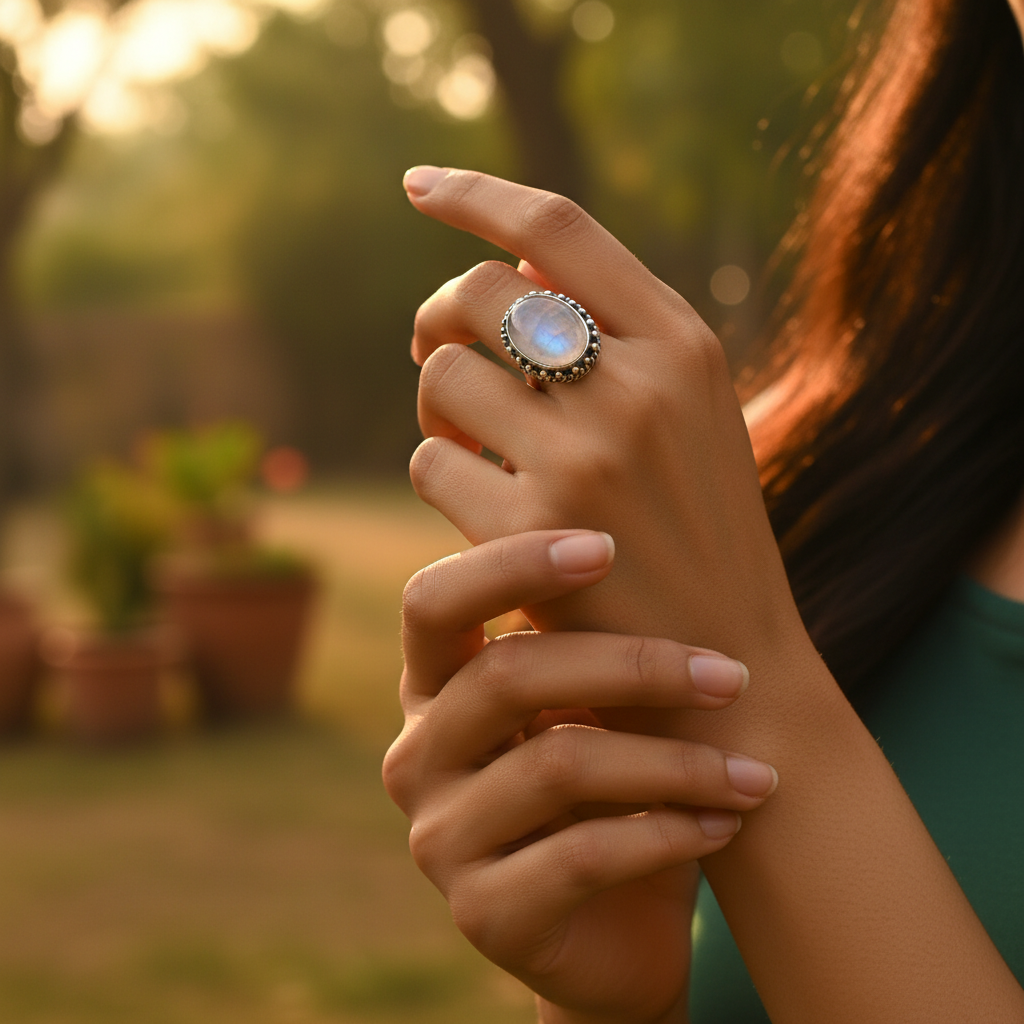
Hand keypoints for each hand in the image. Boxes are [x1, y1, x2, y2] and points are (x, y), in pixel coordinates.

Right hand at [383, 529, 777, 1023]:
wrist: (618, 926)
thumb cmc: (615, 786)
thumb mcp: (597, 704)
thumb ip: (589, 631)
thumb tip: (639, 519)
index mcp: (434, 687)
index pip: (433, 601)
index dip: (510, 564)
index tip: (609, 548)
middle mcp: (418, 754)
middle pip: (507, 675)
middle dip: (632, 665)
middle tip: (732, 675)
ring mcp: (440, 837)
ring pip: (557, 764)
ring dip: (676, 761)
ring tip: (756, 773)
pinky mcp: (482, 912)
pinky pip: (583, 855)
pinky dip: (669, 832)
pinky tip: (727, 825)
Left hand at [403, 167, 810, 705]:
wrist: (726, 676)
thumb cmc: (696, 540)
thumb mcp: (690, 423)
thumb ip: (621, 340)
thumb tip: (516, 267)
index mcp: (684, 347)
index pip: (559, 231)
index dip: (476, 196)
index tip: (417, 185)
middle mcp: (639, 386)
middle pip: (480, 293)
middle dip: (438, 318)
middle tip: (436, 353)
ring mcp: (586, 456)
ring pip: (442, 374)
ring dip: (435, 404)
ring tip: (466, 441)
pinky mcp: (534, 529)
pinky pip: (431, 459)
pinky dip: (438, 476)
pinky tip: (477, 509)